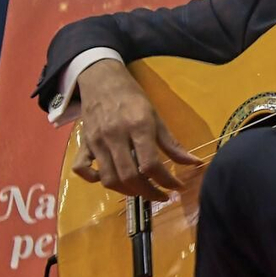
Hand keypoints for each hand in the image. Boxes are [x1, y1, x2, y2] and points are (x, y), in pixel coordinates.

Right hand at [71, 59, 202, 198]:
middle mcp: (115, 136)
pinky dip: (94, 180)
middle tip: (162, 196)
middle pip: (130, 176)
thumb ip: (172, 143)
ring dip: (127, 191)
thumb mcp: (156, 117)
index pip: (151, 164)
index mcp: (138, 127)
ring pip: (109, 178)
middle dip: (149, 192)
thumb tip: (193, 163)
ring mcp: (96, 141)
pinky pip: (82, 169)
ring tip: (142, 191)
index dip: (167, 181)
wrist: (102, 80)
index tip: (178, 188)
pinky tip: (111, 179)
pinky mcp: (83, 143)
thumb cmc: (133, 98)